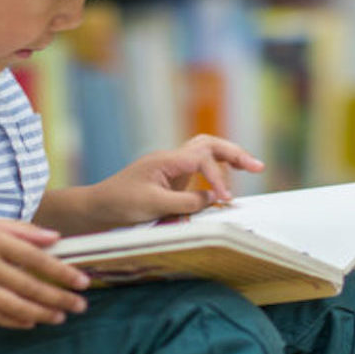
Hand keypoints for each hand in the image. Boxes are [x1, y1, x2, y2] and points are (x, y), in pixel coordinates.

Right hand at [0, 217, 90, 327]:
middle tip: (80, 305)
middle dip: (58, 298)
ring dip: (41, 313)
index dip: (62, 272)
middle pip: (29, 286)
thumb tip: (55, 238)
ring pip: (13, 305)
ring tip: (60, 317)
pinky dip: (13, 321)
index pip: (36, 258)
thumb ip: (21, 231)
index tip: (83, 281)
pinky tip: (31, 322)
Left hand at [92, 134, 265, 225]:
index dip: (218, 178)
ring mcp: (171, 169)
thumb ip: (187, 201)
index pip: (203, 159)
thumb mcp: (154, 205)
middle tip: (258, 166)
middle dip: (234, 153)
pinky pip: (198, 172)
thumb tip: (214, 199)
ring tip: (250, 167)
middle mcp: (171, 160)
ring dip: (227, 159)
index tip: (224, 200)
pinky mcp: (170, 182)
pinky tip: (223, 187)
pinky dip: (214, 174)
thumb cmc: (119, 204)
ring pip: (205, 153)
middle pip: (209, 145)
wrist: (95, 209)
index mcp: (167, 160)